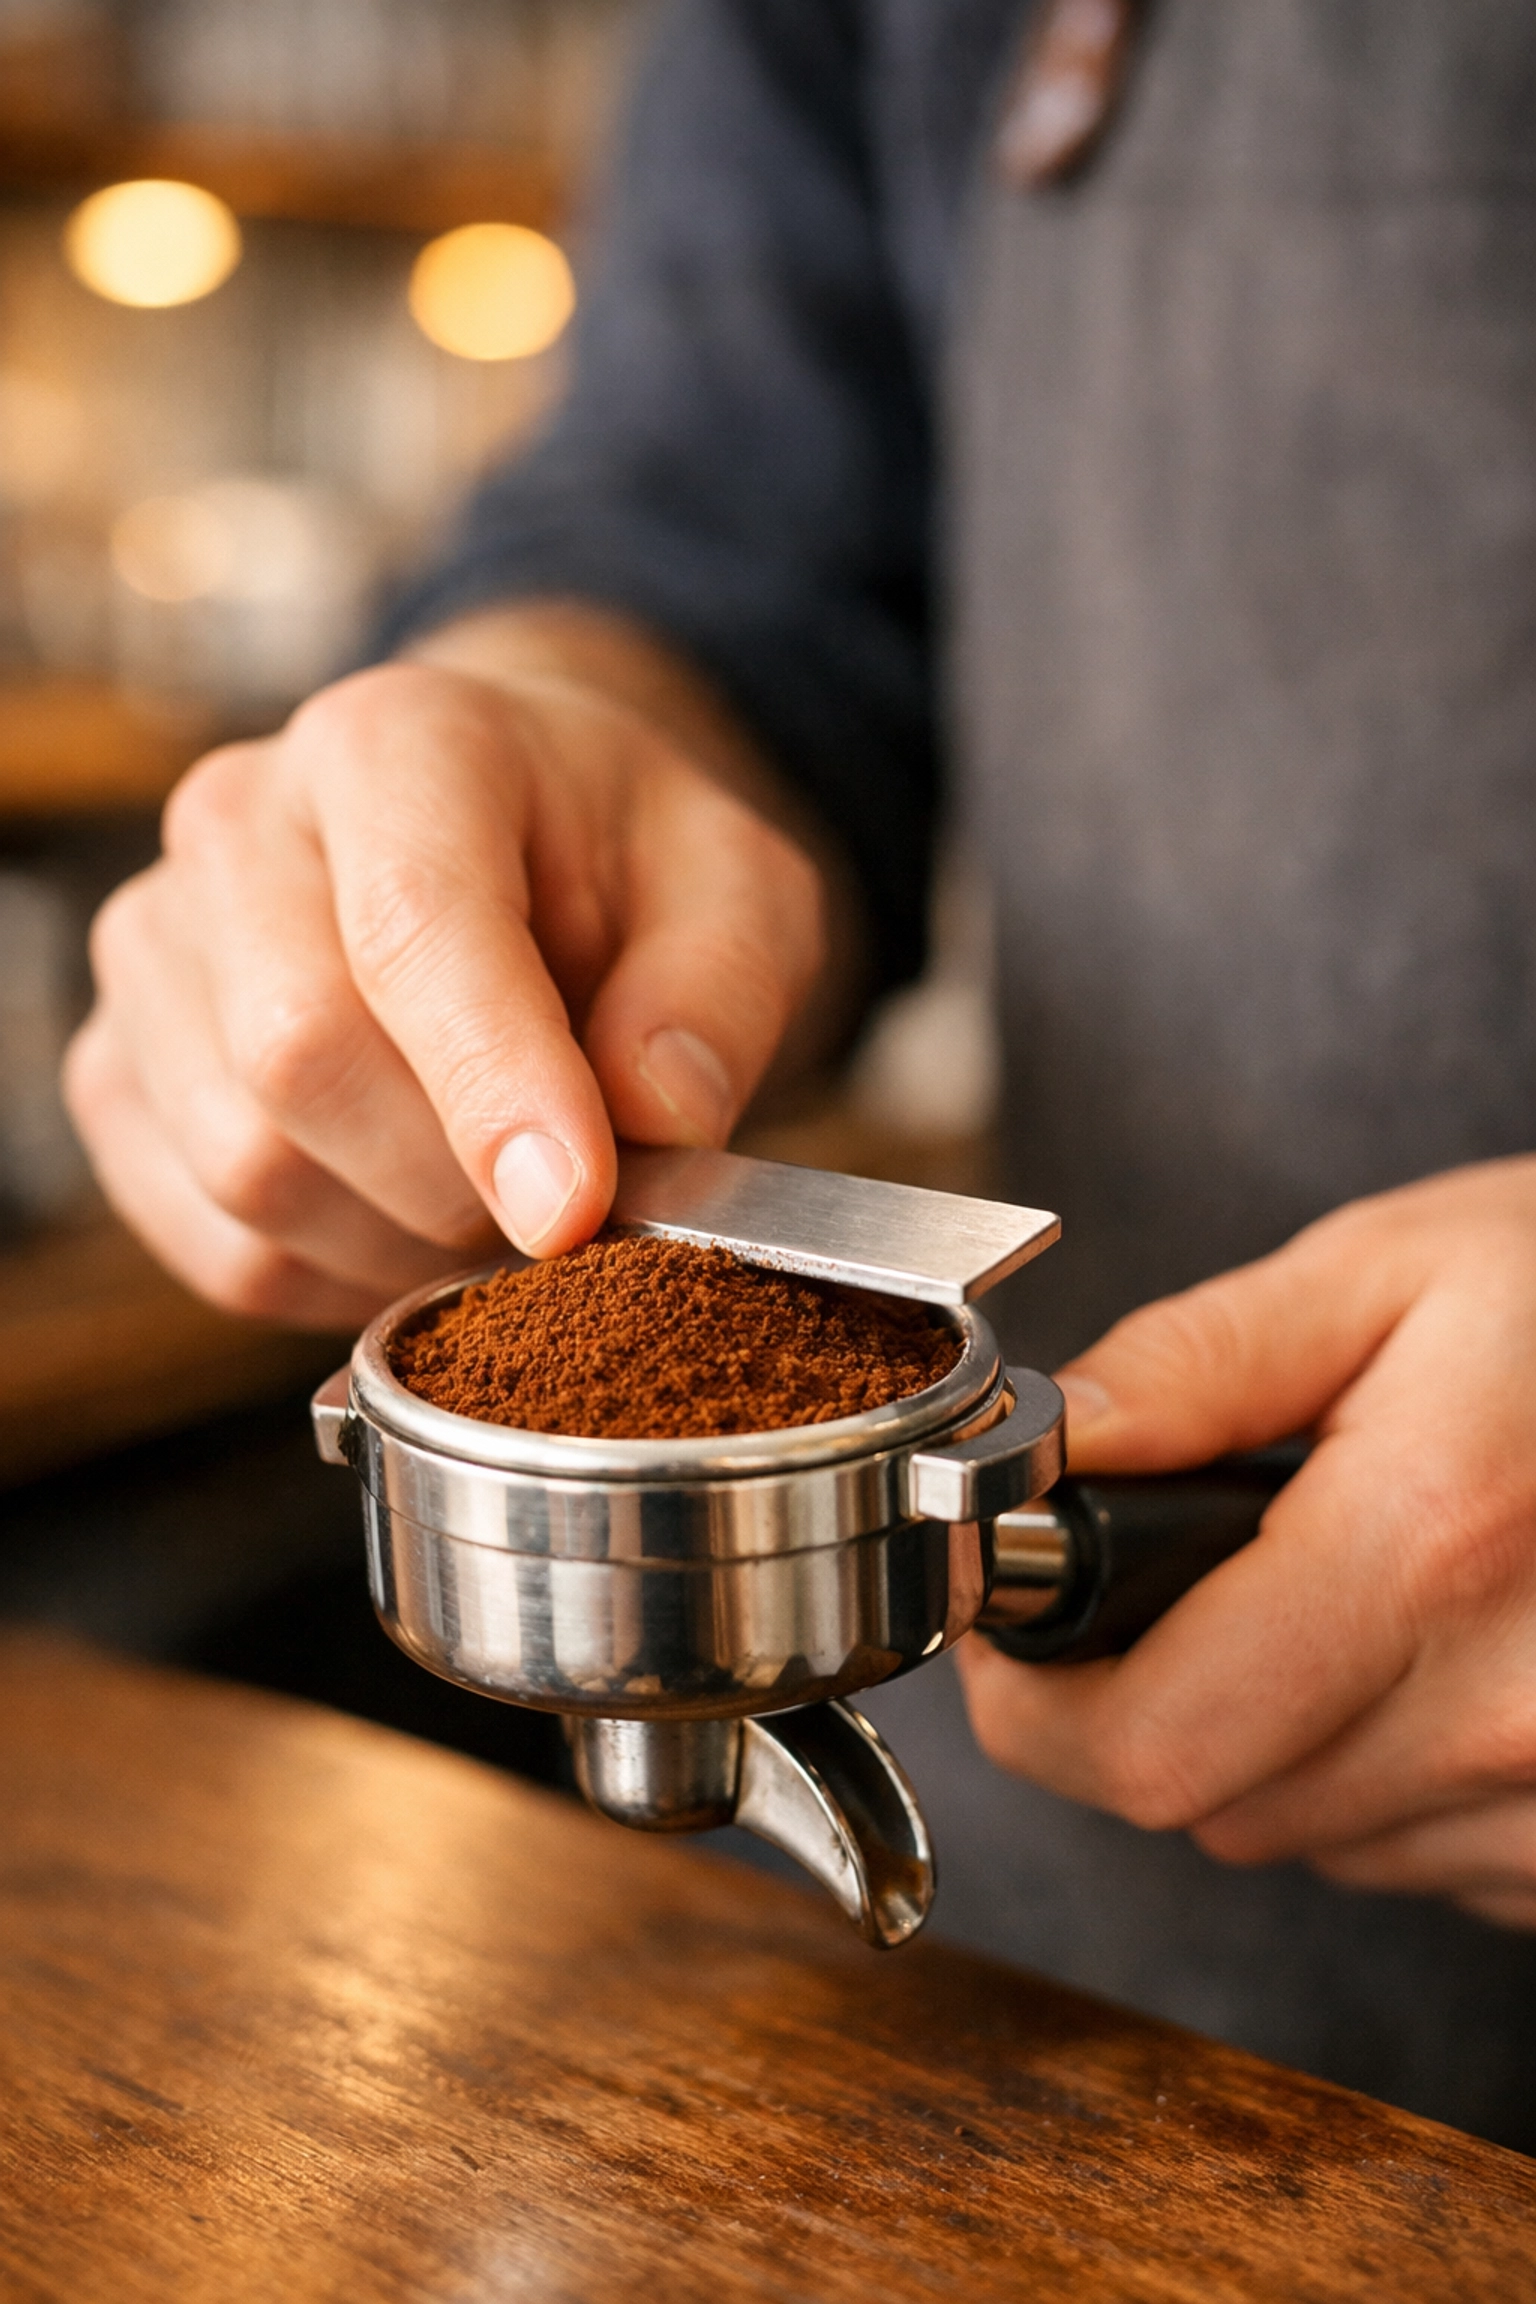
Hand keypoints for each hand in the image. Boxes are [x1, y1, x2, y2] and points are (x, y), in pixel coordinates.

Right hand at [64, 646, 825, 1327]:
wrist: (510, 848)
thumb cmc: (616, 865)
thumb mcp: (737, 889)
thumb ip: (719, 988)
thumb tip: (662, 1113)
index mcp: (395, 743)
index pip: (410, 925)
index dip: (493, 1084)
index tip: (575, 1207)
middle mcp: (237, 824)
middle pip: (296, 1054)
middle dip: (455, 1180)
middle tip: (566, 1202)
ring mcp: (154, 949)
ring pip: (247, 1169)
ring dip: (402, 1243)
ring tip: (497, 1199)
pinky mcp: (117, 1073)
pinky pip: (217, 1244)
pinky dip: (337, 1277)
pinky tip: (412, 1221)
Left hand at [954, 1157, 1535, 1927]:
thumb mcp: (1386, 1270)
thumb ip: (1192, 1367)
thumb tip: (1040, 1456)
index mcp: (1428, 1548)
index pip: (1152, 1745)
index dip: (1041, 1705)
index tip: (1019, 1634)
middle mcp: (1509, 1711)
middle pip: (1209, 1805)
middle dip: (1146, 1699)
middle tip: (1177, 1575)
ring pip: (1302, 1835)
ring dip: (1267, 1736)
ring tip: (1340, 1589)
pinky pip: (1409, 1853)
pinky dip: (1376, 1771)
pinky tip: (1427, 1652)